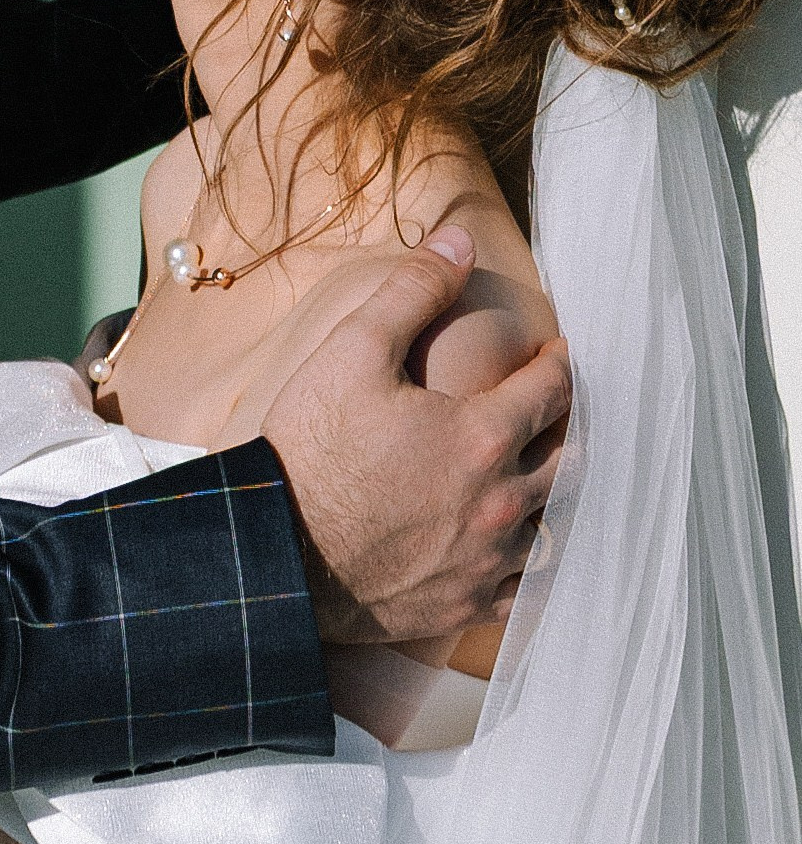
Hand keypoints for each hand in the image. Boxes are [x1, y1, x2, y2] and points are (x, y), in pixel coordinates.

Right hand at [261, 225, 570, 643]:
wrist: (275, 552)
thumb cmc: (311, 447)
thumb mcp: (354, 349)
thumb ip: (414, 290)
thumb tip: (460, 240)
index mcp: (483, 434)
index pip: (551, 389)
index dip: (559, 363)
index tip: (557, 351)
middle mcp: (501, 500)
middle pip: (568, 457)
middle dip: (568, 426)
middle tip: (557, 409)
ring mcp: (486, 559)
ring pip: (552, 524)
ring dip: (553, 494)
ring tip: (544, 475)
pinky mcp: (464, 603)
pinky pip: (524, 587)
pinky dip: (528, 563)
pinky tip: (518, 549)